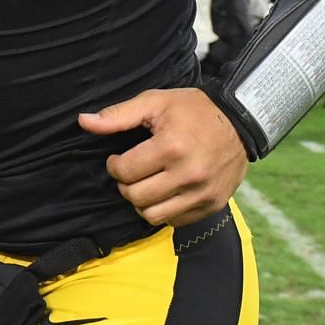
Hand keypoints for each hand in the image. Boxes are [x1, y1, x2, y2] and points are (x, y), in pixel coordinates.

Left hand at [78, 88, 245, 227]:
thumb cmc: (194, 109)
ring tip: (146, 184)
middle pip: (136, 197)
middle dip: (125, 185)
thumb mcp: (155, 102)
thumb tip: (83, 121)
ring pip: (153, 215)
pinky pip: (175, 221)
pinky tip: (165, 192)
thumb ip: (117, 115)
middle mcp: (188, 174)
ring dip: (142, 202)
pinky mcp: (213, 204)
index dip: (114, 165)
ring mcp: (203, 193)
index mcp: (171, 147)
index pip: (124, 172)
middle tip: (131, 172)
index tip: (119, 159)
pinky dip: (164, 211)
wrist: (241, 121)